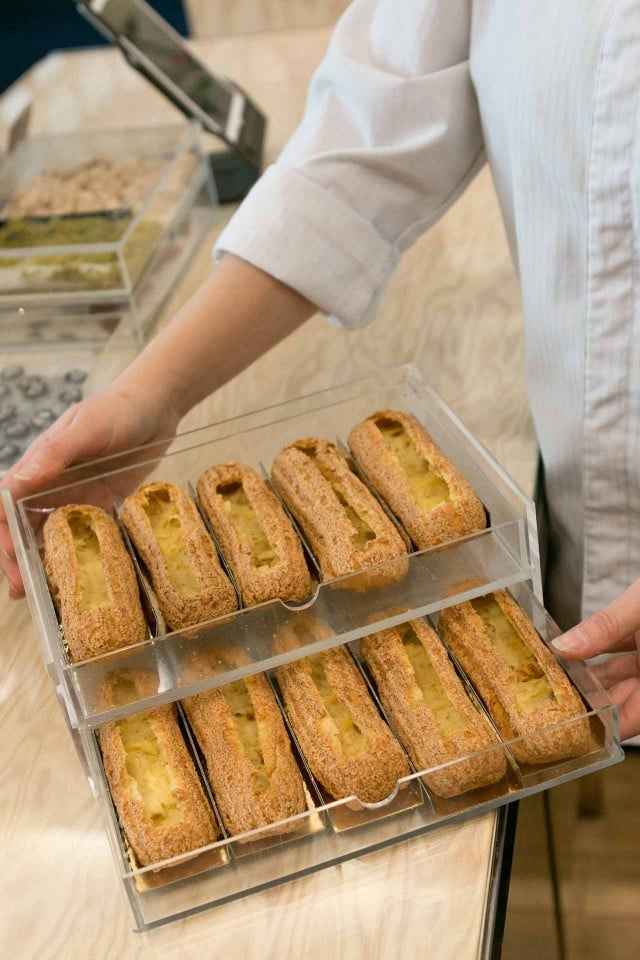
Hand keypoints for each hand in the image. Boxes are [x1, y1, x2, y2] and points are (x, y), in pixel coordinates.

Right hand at [0, 385, 180, 597]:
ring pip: (49, 538)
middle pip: (21, 528)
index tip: (9, 556)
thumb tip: (18, 482)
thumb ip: (54, 453)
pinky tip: (81, 580)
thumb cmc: (117, 410)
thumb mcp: (86, 426)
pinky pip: (85, 537)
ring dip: (42, 565)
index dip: (1, 532)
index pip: (4, 504)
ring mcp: (76, 499)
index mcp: (38, 467)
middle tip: (24, 590)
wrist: (157, 408)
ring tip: (44, 597)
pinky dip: (78, 558)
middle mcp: (51, 487)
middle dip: (17, 559)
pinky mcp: (102, 508)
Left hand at [552, 580, 639, 739]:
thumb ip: (607, 626)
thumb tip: (564, 647)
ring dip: (589, 672)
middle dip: (587, 698)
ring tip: (552, 671)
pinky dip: (600, 647)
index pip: (630, 721)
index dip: (601, 724)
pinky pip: (623, 648)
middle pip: (622, 698)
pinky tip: (574, 645)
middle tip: (547, 694)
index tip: (566, 722)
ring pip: (620, 674)